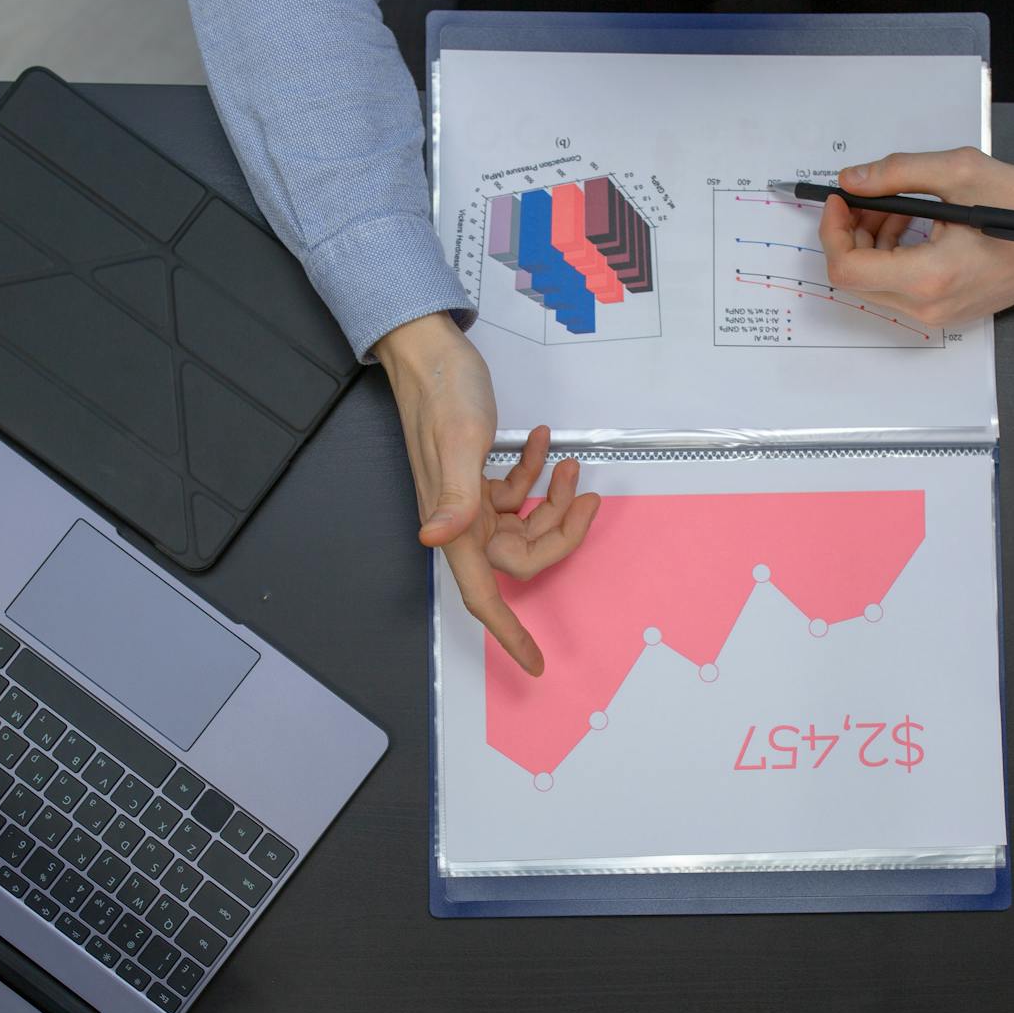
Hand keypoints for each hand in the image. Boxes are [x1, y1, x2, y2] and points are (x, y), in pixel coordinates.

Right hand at [373, 313, 598, 676]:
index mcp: (452, 524)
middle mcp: (460, 520)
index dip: (508, 633)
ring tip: (570, 463)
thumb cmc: (439, 390)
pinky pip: (516, 492)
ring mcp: (469, 500)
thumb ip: (454, 495)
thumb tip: (436, 538)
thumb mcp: (457, 441)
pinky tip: (545, 444)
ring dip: (555, 498)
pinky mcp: (476, 476)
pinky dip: (537, 472)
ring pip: (526, 524)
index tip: (533, 662)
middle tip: (588, 494)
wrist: (426, 349)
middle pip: (522, 556)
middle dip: (561, 530)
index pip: (483, 596)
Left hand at [819, 148, 1013, 326]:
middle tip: (866, 197)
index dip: (833, 231)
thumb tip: (853, 179)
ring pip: (875, 285)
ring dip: (872, 243)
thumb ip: (897, 173)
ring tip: (895, 207)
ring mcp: (938, 316)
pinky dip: (894, 256)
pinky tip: (914, 226)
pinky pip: (900, 289)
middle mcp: (929, 307)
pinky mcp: (947, 313)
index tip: (840, 197)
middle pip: (856, 279)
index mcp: (930, 276)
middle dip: (851, 234)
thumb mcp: (959, 172)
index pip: (847, 269)